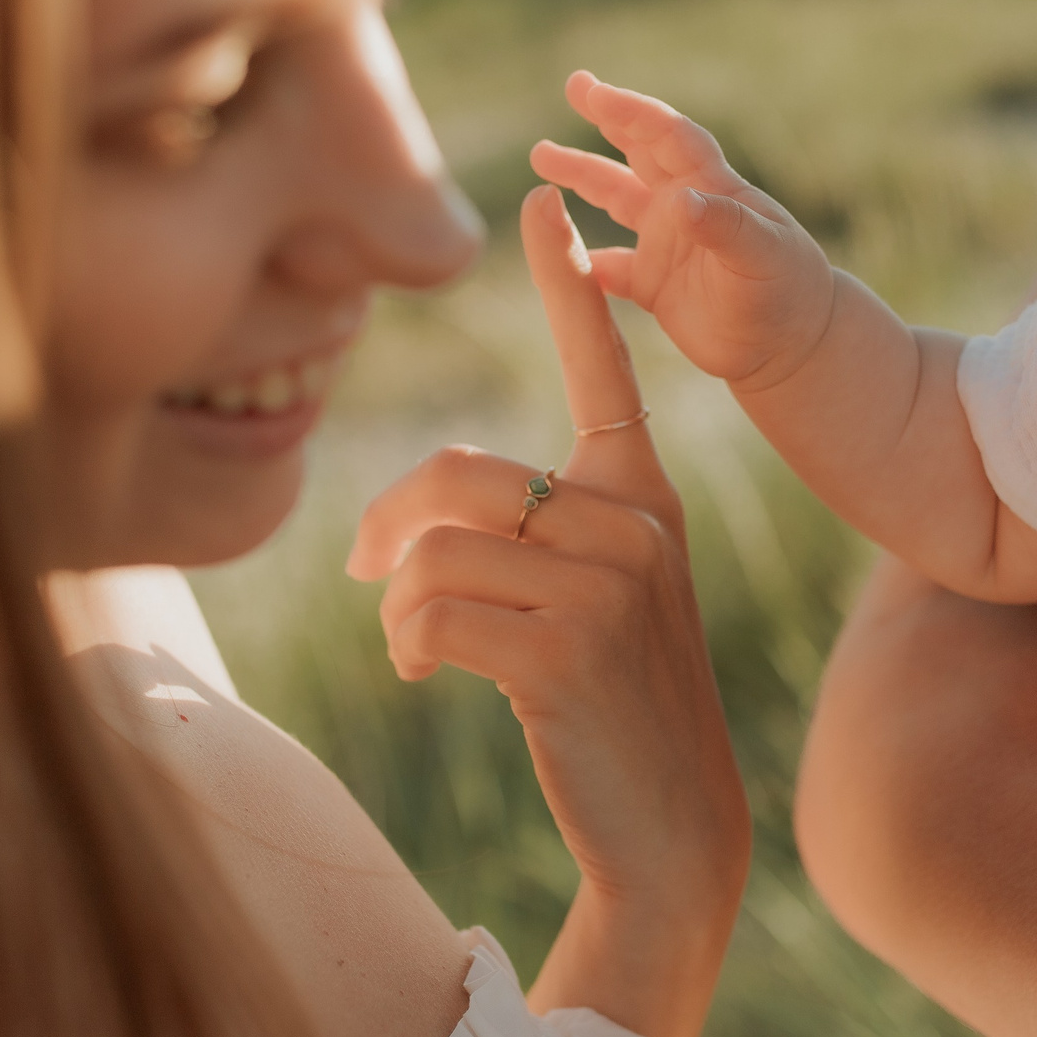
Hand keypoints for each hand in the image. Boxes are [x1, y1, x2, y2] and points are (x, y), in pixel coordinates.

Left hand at [346, 186, 749, 1036]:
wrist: (671, 829)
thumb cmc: (611, 710)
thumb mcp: (595, 600)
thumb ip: (533, 535)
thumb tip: (408, 525)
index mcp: (643, 495)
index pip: (601, 371)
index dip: (566, 288)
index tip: (539, 208)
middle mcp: (635, 522)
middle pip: (457, 473)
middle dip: (389, 523)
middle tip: (366, 572)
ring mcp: (608, 585)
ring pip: (435, 551)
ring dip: (399, 607)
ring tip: (414, 648)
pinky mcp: (568, 651)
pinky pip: (434, 614)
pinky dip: (409, 648)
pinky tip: (430, 680)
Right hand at [530, 71, 835, 389]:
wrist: (794, 343)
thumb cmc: (788, 290)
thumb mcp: (763, 255)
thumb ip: (724, 226)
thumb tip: (680, 202)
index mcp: (710, 189)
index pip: (666, 136)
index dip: (630, 111)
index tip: (592, 93)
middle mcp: (685, 207)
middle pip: (638, 152)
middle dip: (607, 118)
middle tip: (573, 86)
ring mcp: (667, 244)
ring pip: (616, 199)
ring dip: (583, 177)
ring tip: (543, 155)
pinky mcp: (655, 285)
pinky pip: (608, 266)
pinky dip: (580, 259)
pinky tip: (552, 250)